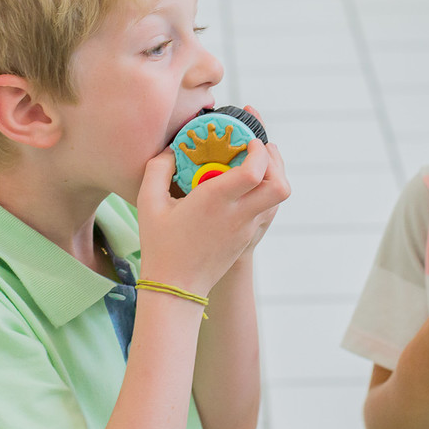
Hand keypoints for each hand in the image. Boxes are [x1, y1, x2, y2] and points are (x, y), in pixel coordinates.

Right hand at [136, 135, 289, 296]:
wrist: (176, 287)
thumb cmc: (160, 244)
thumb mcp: (149, 201)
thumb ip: (158, 168)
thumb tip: (170, 149)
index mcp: (216, 201)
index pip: (255, 171)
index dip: (258, 151)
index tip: (248, 140)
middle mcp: (238, 214)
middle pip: (280, 185)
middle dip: (275, 161)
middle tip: (259, 149)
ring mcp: (246, 228)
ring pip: (278, 197)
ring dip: (273, 175)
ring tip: (255, 163)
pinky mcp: (248, 237)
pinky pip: (267, 208)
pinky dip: (264, 190)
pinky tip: (244, 185)